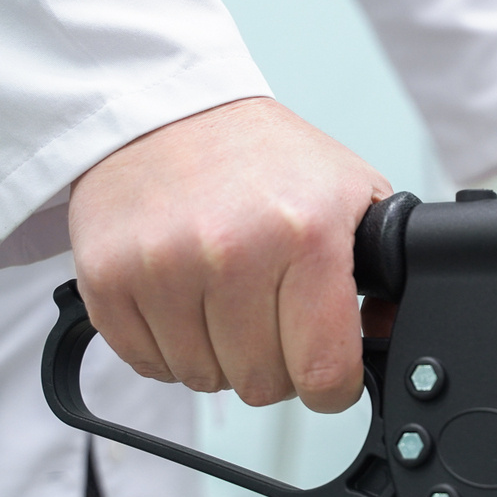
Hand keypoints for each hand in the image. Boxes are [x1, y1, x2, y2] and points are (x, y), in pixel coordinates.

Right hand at [69, 97, 392, 411]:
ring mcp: (163, 268)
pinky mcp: (107, 279)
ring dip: (219, 354)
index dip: (333, 386)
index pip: (324, 372)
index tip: (329, 370)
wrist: (168, 111)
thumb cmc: (266, 158)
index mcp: (305, 234)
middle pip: (262, 385)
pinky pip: (148, 364)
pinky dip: (168, 346)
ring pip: (203, 379)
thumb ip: (383, 268)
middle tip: (273, 314)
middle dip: (276, 363)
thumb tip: (389, 332)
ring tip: (225, 297)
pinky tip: (183, 299)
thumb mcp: (351, 192)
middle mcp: (233, 253)